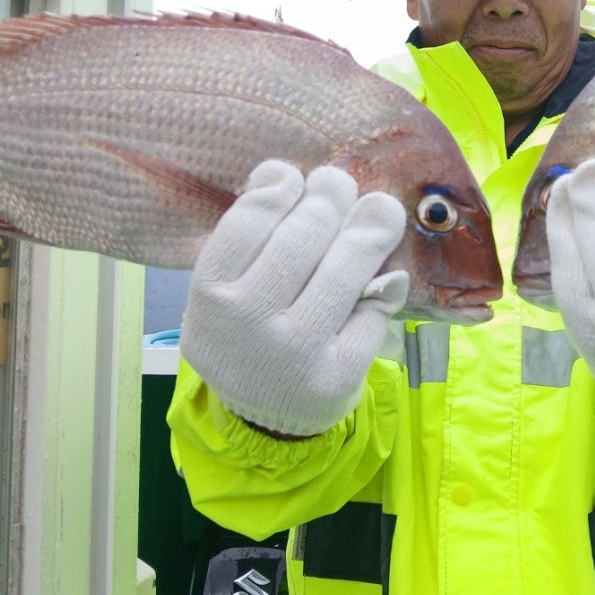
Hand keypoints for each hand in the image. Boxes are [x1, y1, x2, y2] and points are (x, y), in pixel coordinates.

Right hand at [180, 160, 407, 436]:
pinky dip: (384, 291)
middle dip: (332, 199)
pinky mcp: (336, 375)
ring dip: (372, 231)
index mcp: (210, 293)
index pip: (251, 220)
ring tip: (382, 211)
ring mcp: (293, 351)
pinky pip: (372, 311)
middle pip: (304, 236)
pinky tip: (383, 282)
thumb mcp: (230, 290)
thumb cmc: (252, 332)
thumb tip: (287, 175)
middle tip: (342, 185)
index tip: (296, 177)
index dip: (281, 187)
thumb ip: (252, 240)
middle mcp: (247, 322)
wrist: (267, 420)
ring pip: (346, 270)